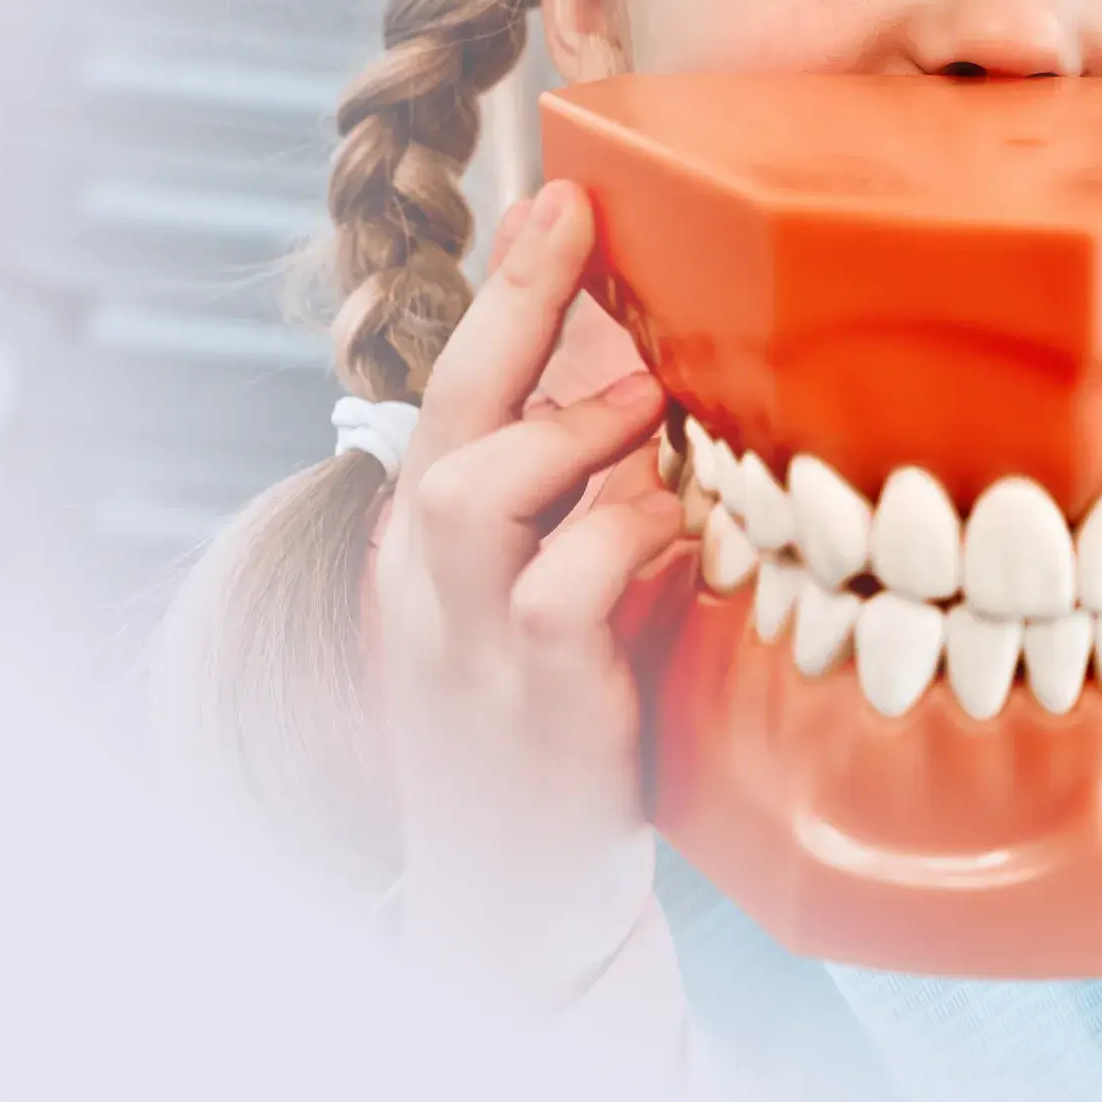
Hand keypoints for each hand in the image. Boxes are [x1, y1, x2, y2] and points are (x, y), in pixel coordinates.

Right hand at [368, 179, 681, 990]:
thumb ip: (586, 515)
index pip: (456, 394)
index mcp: (431, 548)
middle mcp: (426, 580)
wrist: (513, 907)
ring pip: (471, 488)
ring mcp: (461, 641)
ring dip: (569, 427)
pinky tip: (675, 525)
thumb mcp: (557, 610)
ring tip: (650, 402)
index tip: (558, 193)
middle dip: (510, 303)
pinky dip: (613, 539)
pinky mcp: (524, 702)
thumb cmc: (555, 745)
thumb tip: (668, 404)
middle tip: (572, 214)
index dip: (505, 292)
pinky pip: (552, 591)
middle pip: (448, 409)